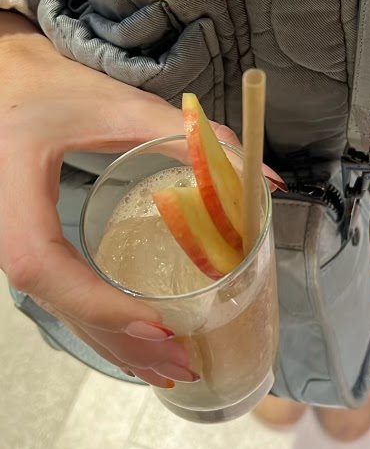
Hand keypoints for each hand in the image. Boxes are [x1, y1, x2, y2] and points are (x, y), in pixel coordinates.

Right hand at [0, 27, 282, 386]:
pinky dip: (99, 324)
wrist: (6, 79)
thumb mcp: (120, 105)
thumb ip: (190, 137)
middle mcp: (3, 223)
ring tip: (171, 369)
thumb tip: (263, 178)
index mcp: (14, 188)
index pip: (41, 262)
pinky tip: (136, 344)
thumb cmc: (55, 87)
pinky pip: (58, 296)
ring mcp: (9, 238)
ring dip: (113, 343)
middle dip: (119, 338)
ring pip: (57, 308)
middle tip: (182, 360)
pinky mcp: (25, 243)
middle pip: (55, 300)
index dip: (96, 301)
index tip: (156, 322)